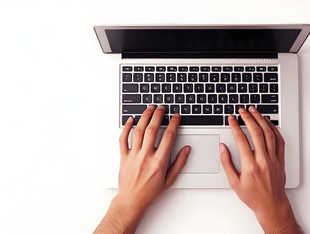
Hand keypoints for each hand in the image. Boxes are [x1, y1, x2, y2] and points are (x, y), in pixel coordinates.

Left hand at [94, 105, 190, 232]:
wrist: (131, 201)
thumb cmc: (150, 192)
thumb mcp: (170, 180)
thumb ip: (179, 163)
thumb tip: (187, 149)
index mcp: (159, 162)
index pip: (168, 137)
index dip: (173, 124)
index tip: (176, 117)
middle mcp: (145, 157)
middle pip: (152, 130)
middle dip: (158, 115)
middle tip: (162, 108)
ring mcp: (133, 156)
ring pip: (138, 131)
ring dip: (144, 117)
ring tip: (149, 109)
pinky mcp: (123, 157)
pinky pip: (123, 139)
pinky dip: (127, 128)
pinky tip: (131, 120)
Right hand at [220, 106, 301, 233]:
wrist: (271, 205)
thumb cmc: (253, 196)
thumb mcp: (234, 182)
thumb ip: (227, 163)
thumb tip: (223, 148)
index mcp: (250, 166)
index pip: (241, 140)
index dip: (235, 126)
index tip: (231, 119)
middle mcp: (263, 160)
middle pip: (256, 132)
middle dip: (248, 118)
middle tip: (242, 110)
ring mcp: (273, 159)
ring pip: (269, 133)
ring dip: (261, 119)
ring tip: (254, 111)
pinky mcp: (280, 159)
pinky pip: (279, 140)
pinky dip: (274, 129)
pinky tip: (268, 122)